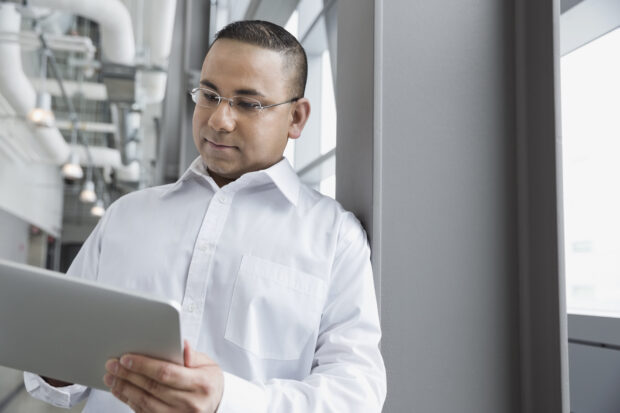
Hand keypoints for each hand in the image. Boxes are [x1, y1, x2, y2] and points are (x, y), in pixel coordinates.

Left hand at [103, 340, 223, 412]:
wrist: (216, 404)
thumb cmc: (209, 381)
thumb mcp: (208, 364)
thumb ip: (192, 355)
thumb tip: (180, 344)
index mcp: (201, 384)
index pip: (167, 373)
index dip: (144, 366)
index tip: (127, 358)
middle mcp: (190, 403)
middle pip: (153, 388)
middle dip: (129, 375)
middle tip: (112, 364)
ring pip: (145, 402)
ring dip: (125, 389)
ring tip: (111, 377)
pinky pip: (144, 412)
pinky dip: (129, 401)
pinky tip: (121, 390)